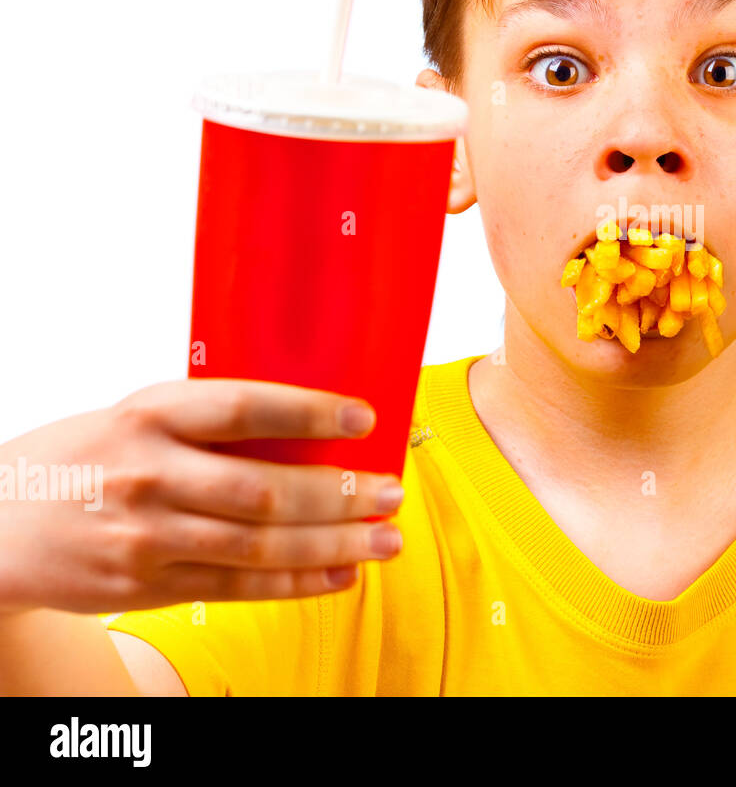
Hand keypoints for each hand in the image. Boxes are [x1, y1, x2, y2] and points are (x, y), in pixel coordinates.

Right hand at [0, 379, 405, 614]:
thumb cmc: (83, 459)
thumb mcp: (134, 418)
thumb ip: (206, 423)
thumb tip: (311, 426)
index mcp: (149, 415)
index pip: (241, 409)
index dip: (309, 412)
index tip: (365, 416)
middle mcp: (148, 475)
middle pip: (262, 491)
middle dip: (339, 495)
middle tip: (392, 492)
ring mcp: (146, 537)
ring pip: (258, 548)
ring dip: (333, 546)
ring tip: (385, 540)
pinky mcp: (146, 586)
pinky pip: (236, 588)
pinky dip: (296, 584)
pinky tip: (339, 576)